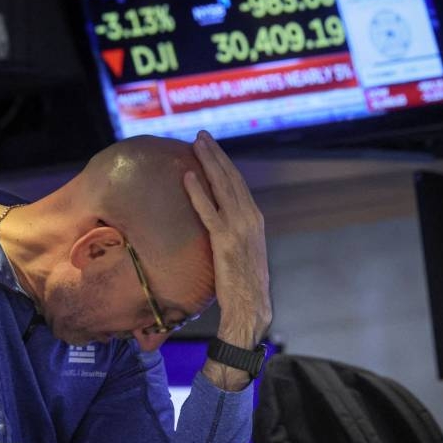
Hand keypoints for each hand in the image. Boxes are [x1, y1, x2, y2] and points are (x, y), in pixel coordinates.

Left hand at [184, 131, 271, 387]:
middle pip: (231, 178)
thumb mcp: (242, 250)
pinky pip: (208, 211)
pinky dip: (198, 192)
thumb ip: (231, 231)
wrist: (251, 307)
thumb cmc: (243, 284)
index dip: (224, 163)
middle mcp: (250, 218)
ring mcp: (239, 228)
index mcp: (255, 219)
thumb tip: (213, 220)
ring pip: (222, 187)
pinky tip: (187, 177)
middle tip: (202, 135)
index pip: (238, 183)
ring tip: (195, 144)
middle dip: (216, 154)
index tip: (211, 147)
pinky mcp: (225, 241)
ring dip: (208, 163)